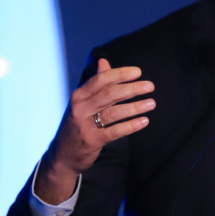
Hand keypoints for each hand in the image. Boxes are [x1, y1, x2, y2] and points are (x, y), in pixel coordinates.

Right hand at [35, 58, 154, 203]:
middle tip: (150, 86)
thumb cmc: (78, 123)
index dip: (120, 74)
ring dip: (135, 107)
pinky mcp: (92, 141)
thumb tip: (103, 61)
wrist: (63, 154)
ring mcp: (85, 125)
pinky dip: (131, 126)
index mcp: (79, 95)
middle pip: (110, 94)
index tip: (138, 72)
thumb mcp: (83, 102)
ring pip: (114, 112)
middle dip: (132, 88)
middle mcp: (80, 108)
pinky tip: (144, 121)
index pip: (101, 79)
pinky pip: (115, 131)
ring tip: (152, 103)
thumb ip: (96, 83)